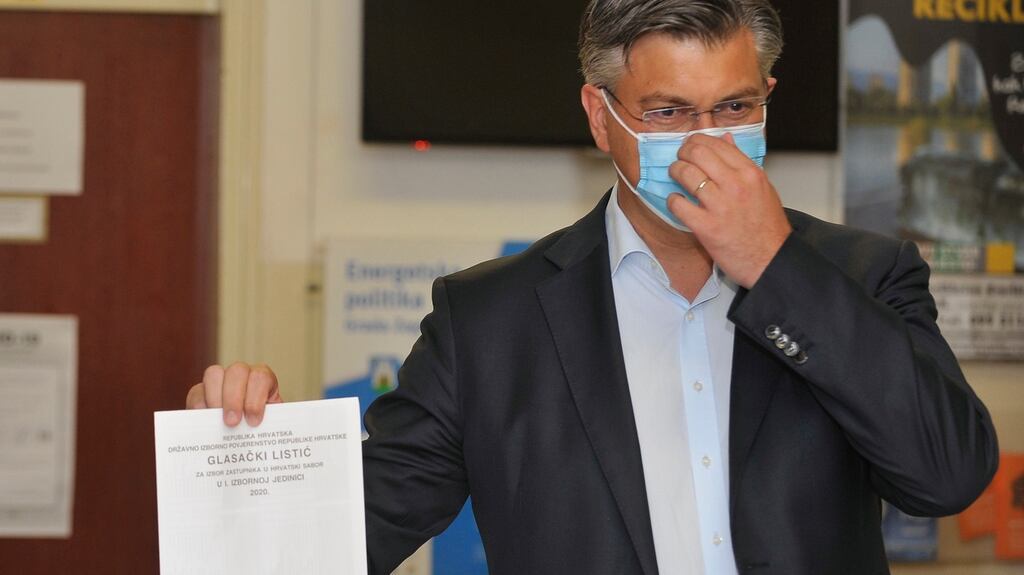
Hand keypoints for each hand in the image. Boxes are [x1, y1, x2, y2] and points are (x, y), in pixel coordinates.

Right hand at [185, 363, 282, 426]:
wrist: (248, 434)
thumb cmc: (262, 428)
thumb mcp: (269, 425)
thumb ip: (267, 425)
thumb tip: (264, 434)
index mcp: (264, 381)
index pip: (261, 377)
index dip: (255, 398)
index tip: (253, 421)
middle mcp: (243, 375)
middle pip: (237, 371)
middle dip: (234, 398)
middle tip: (232, 422)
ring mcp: (221, 380)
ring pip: (214, 374)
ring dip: (215, 398)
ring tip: (217, 421)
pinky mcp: (201, 392)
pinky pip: (196, 391)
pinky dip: (199, 405)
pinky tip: (204, 421)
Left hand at [667, 133, 790, 287]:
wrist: (771, 259)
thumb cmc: (767, 226)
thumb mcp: (762, 187)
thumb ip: (742, 162)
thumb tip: (725, 139)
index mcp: (750, 173)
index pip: (716, 143)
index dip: (697, 140)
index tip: (690, 145)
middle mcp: (735, 185)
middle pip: (697, 153)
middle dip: (682, 152)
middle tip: (679, 158)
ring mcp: (720, 206)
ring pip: (685, 173)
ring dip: (675, 171)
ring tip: (675, 176)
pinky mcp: (706, 226)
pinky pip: (678, 204)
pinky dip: (673, 200)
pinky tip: (677, 202)